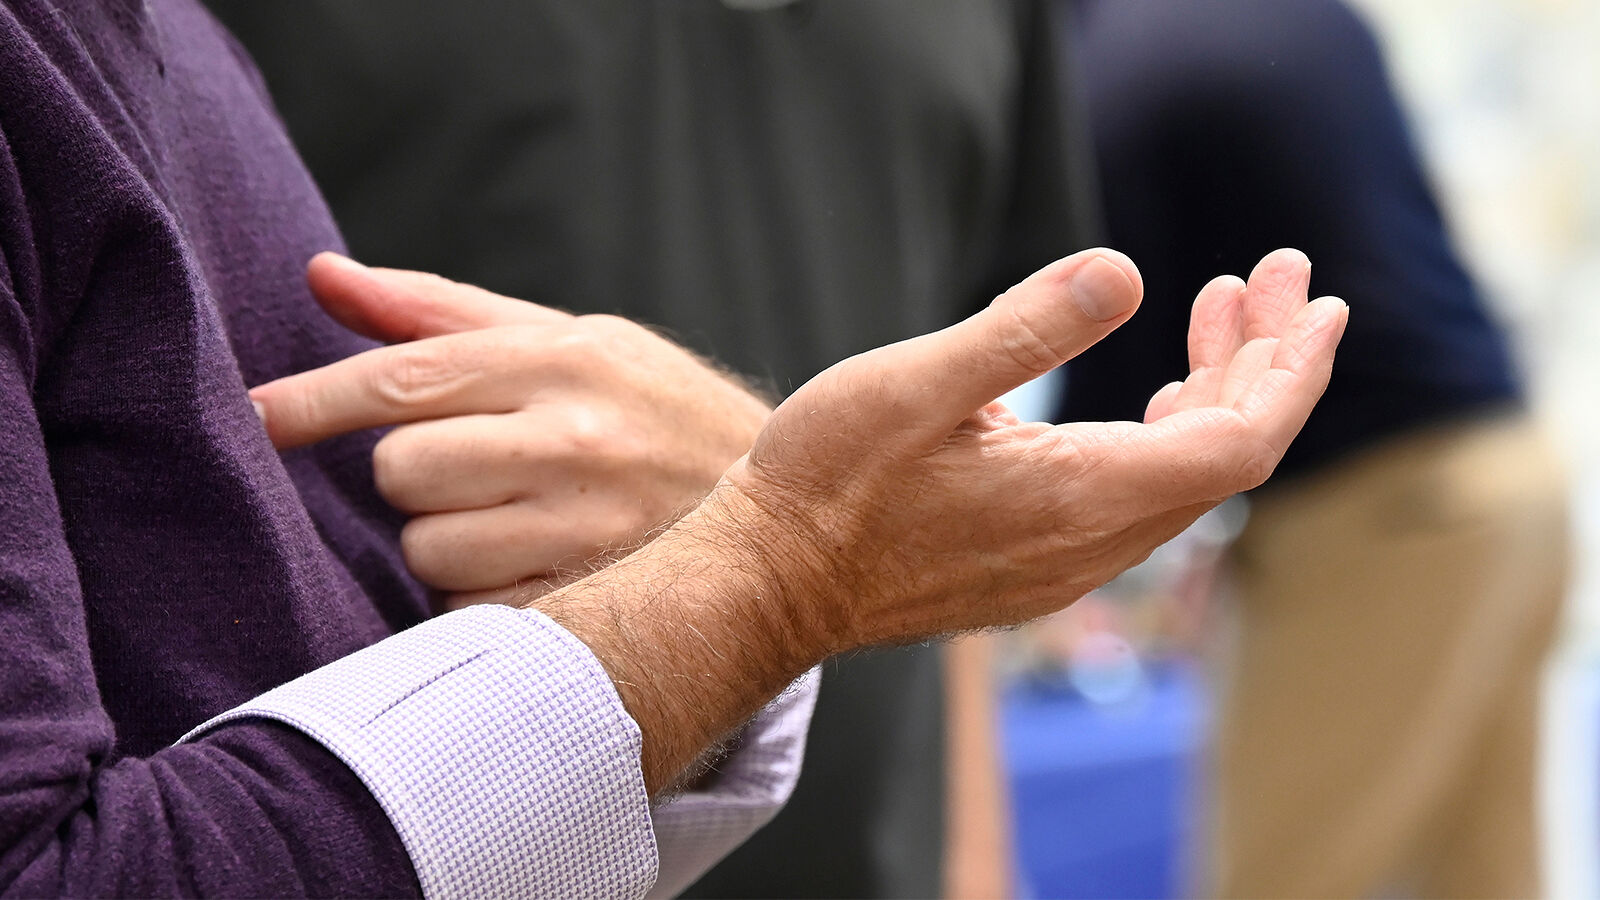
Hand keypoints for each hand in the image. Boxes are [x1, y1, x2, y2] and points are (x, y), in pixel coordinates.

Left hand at [249, 254, 769, 597]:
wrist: (794, 514)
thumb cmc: (661, 415)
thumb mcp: (573, 341)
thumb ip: (443, 316)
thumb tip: (322, 276)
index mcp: (568, 358)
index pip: (406, 376)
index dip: (311, 401)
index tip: (249, 417)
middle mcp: (579, 439)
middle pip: (404, 470)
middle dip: (420, 476)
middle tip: (483, 470)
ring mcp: (589, 530)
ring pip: (430, 550)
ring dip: (452, 543)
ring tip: (526, 524)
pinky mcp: (594, 607)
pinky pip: (475, 615)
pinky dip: (487, 599)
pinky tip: (548, 572)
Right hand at [517, 246, 1342, 792]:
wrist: (768, 583)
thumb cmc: (827, 483)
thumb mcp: (916, 384)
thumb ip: (1025, 328)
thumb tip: (1125, 272)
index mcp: (1079, 498)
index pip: (1242, 442)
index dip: (1292, 369)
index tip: (1314, 297)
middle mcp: (1091, 545)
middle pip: (1226, 455)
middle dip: (1263, 361)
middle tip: (1270, 276)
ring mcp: (1066, 565)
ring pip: (1184, 478)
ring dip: (1216, 393)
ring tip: (1219, 309)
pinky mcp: (1037, 568)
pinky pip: (1141, 502)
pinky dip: (1169, 436)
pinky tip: (1154, 397)